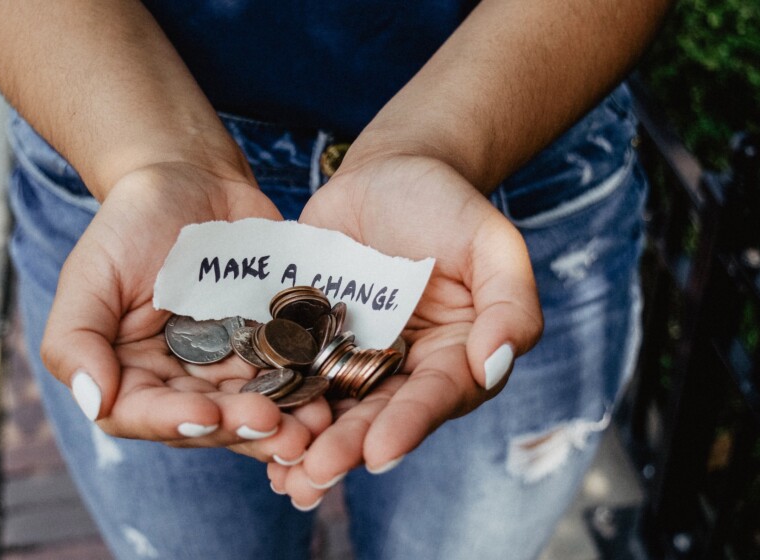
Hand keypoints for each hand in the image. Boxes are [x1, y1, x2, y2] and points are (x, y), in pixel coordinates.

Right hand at [40, 162, 331, 462]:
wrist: (191, 180)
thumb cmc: (130, 224)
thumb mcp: (90, 274)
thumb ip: (75, 339)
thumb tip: (94, 401)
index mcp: (130, 374)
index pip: (143, 414)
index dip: (174, 421)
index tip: (207, 414)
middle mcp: (180, 382)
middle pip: (208, 422)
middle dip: (241, 429)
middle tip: (277, 427)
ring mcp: (229, 368)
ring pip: (254, 410)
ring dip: (285, 425)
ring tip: (313, 427)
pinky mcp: (271, 347)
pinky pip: (291, 377)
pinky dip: (310, 391)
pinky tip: (330, 396)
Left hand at [269, 155, 542, 506]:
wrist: (388, 173)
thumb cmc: (447, 204)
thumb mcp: (491, 242)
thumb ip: (510, 302)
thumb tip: (495, 364)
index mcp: (455, 357)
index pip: (435, 397)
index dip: (409, 425)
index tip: (380, 452)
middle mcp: (404, 370)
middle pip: (377, 416)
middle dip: (348, 447)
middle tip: (316, 473)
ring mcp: (353, 358)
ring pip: (332, 409)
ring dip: (307, 444)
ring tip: (282, 475)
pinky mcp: (310, 341)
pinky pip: (292, 376)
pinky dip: (274, 404)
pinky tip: (249, 430)